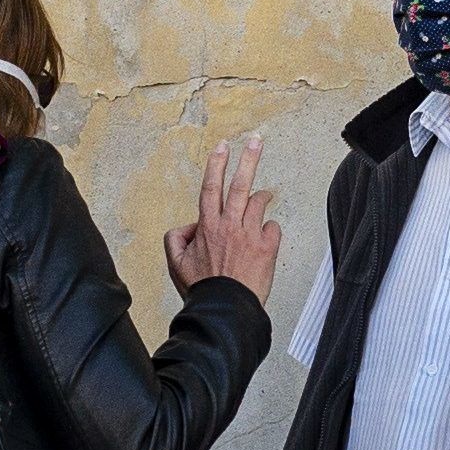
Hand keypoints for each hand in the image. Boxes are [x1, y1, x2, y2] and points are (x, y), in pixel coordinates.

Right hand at [167, 135, 280, 295]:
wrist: (226, 309)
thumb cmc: (204, 289)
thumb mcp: (176, 263)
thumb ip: (176, 238)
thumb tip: (188, 226)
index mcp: (207, 226)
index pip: (211, 187)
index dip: (216, 164)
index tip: (222, 146)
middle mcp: (229, 225)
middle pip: (239, 184)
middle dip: (248, 158)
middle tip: (256, 140)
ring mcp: (250, 235)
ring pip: (259, 203)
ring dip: (261, 197)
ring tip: (262, 196)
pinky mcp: (267, 247)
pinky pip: (272, 228)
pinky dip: (269, 230)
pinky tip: (264, 240)